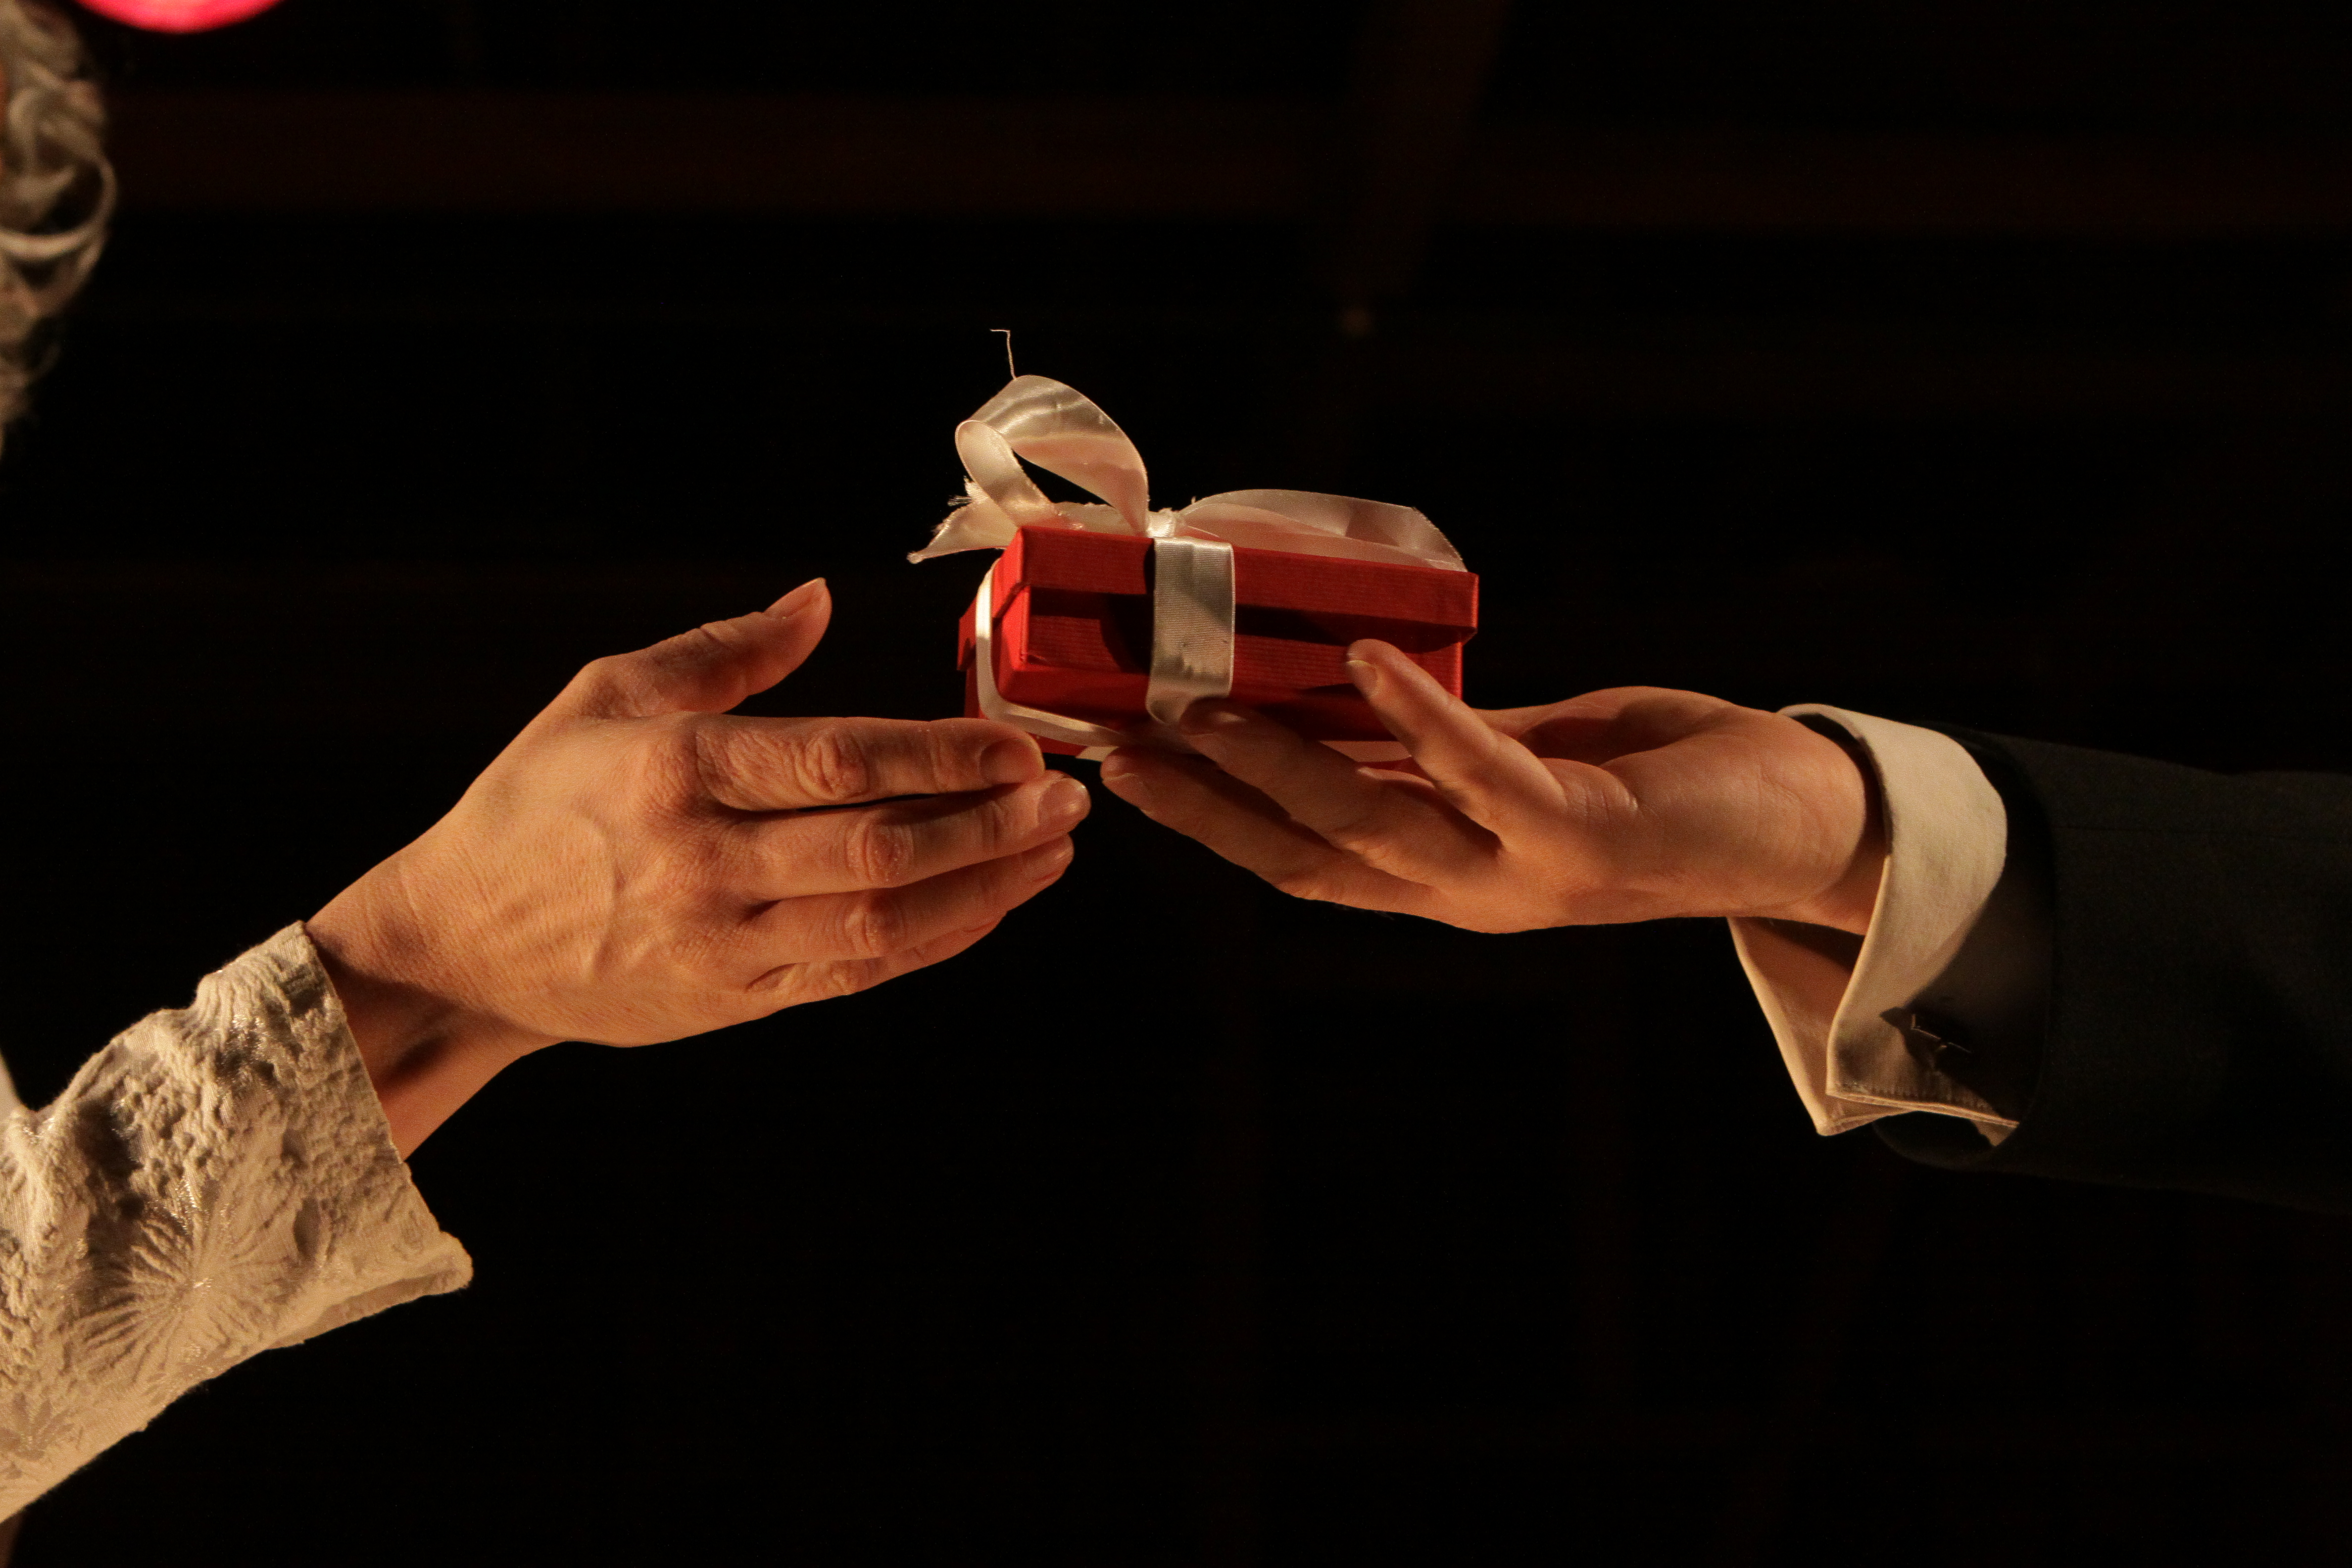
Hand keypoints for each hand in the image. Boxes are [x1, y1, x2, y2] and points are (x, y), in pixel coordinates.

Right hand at [309, 579, 1088, 1152]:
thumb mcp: (606, 695)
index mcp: (679, 771)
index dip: (943, 756)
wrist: (457, 946)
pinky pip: (855, 976)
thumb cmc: (534, 804)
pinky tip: (990, 909)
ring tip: (1054, 854)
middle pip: (880, 849)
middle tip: (1069, 799)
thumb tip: (820, 598)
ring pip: (882, 924)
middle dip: (991, 826)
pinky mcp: (735, 998)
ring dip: (983, 890)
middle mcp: (707, 861)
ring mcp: (723, 940)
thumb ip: (724, 649)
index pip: (839, 762)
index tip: (1020, 743)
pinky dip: (933, 945)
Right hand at [1097, 638, 1880, 936]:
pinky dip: (1419, 718)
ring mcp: (1523, 875)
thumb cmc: (1655, 779)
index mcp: (1443, 878)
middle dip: (1207, 802)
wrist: (1806, 826)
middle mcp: (1468, 895)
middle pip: (1308, 855)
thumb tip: (1324, 685)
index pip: (1295, 857)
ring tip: (1203, 702)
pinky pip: (1484, 774)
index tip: (1118, 762)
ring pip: (1374, 827)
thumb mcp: (1517, 762)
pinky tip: (1361, 659)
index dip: (1203, 819)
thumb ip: (1429, 748)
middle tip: (1116, 741)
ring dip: (1281, 763)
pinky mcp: (1585, 836)